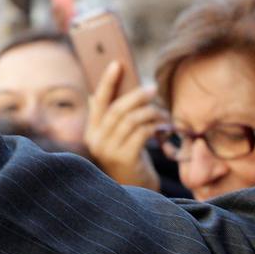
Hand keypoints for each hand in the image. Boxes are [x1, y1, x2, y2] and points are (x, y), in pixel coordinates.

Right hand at [83, 61, 165, 190]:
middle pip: (117, 109)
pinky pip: (141, 132)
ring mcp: (109, 150)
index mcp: (92, 131)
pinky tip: (163, 127)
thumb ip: (110, 116)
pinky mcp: (124, 158)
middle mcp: (96, 140)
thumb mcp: (117, 136)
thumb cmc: (129, 157)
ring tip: (162, 113)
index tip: (118, 64)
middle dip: (137, 95)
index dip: (108, 81)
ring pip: (132, 120)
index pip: (98, 101)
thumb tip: (105, 89)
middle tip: (153, 88)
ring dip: (150, 112)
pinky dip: (154, 126)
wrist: (136, 189)